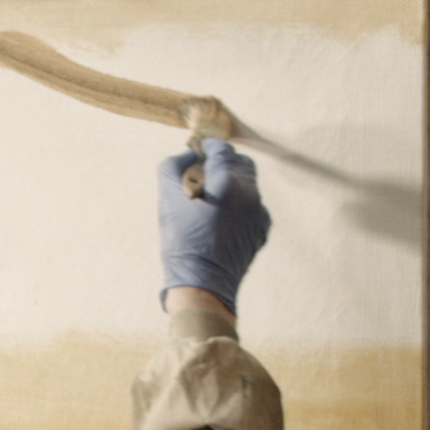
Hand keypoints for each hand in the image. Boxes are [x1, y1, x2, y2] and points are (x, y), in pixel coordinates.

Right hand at [158, 139, 269, 312]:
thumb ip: (173, 167)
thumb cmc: (182, 242)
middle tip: (206, 170)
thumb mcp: (167, 200)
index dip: (209, 145)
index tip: (201, 147)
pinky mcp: (261, 230)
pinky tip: (221, 219)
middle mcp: (250, 194)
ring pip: (249, 185)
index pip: (222, 149)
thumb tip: (188, 155)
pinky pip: (252, 207)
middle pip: (241, 163)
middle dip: (224, 162)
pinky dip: (239, 205)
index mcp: (228, 182)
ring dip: (232, 183)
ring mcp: (259, 213)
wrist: (202, 284)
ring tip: (212, 198)